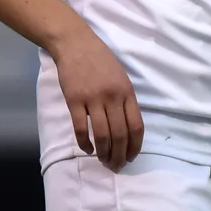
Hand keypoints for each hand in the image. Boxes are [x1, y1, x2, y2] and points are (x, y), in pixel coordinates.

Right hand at [50, 24, 141, 169]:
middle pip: (120, 134)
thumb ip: (125, 101)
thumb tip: (128, 129)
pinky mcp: (74, 100)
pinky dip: (84, 142)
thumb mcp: (121, 78)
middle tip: (117, 165)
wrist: (75, 44)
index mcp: (127, 93)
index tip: (132, 157)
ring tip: (104, 161)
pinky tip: (87, 149)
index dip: (135, 146)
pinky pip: (81, 128)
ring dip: (104, 152)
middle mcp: (113, 97)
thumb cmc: (101, 61)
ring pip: (102, 134)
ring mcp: (93, 99)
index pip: (136, 126)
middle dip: (120, 154)